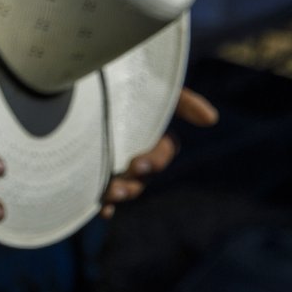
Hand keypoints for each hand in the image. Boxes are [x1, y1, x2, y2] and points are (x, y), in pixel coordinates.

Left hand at [100, 88, 217, 217]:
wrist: (79, 80)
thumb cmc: (121, 80)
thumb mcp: (154, 88)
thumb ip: (182, 101)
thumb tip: (211, 119)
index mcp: (151, 133)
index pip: (162, 152)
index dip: (155, 159)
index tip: (139, 161)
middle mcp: (134, 150)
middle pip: (143, 176)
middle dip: (135, 182)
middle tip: (121, 184)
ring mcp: (114, 163)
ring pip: (125, 187)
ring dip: (121, 193)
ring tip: (111, 192)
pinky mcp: (92, 170)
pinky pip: (102, 193)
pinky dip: (105, 205)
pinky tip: (102, 211)